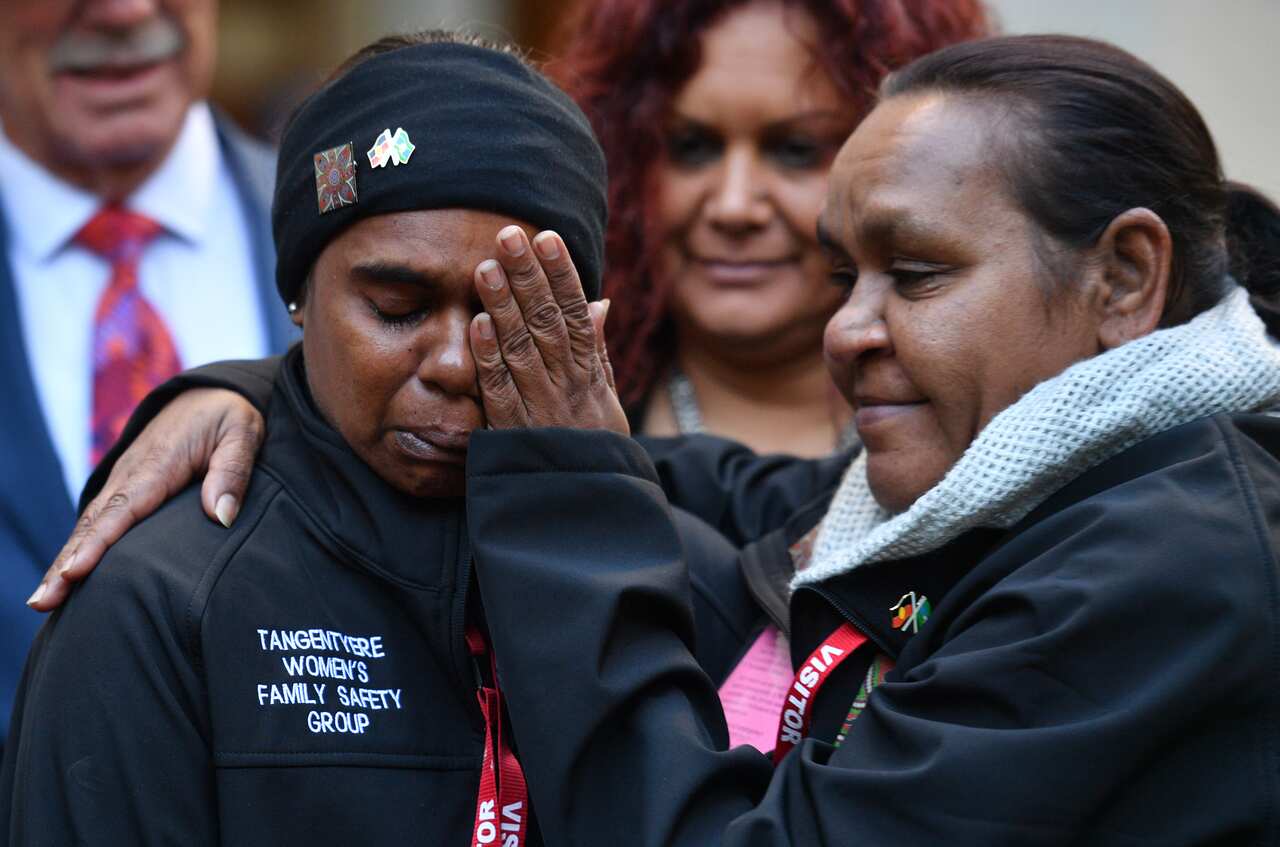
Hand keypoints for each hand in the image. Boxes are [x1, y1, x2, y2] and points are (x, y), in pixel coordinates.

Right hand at [28, 388, 265, 610]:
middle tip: (42, 602)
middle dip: (67, 562)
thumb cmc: (228, 416)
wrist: (210, 393)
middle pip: (94, 523)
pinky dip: (79, 547)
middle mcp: (132, 474)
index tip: (75, 572)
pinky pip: (100, 520)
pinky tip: (66, 578)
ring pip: (90, 524)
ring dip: (65, 561)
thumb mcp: (242, 434)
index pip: (122, 508)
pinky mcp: (127, 486)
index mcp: (157, 464)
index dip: (98, 543)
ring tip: (43, 601)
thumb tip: (222, 516)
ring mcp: (125, 480)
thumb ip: (233, 471)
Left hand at [469, 226, 627, 434]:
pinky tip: (477, 323)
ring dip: (504, 306)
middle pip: (548, 322)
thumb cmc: (595, 447)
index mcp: (589, 373)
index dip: (562, 275)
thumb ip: (596, 349)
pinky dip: (489, 356)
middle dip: (529, 278)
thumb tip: (600, 301)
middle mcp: (567, 385)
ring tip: (487, 267)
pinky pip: (501, 390)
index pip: (576, 314)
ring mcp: (540, 408)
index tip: (546, 238)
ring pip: (523, 348)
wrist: (586, 505)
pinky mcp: (514, 431)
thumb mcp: (607, 396)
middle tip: (509, 236)